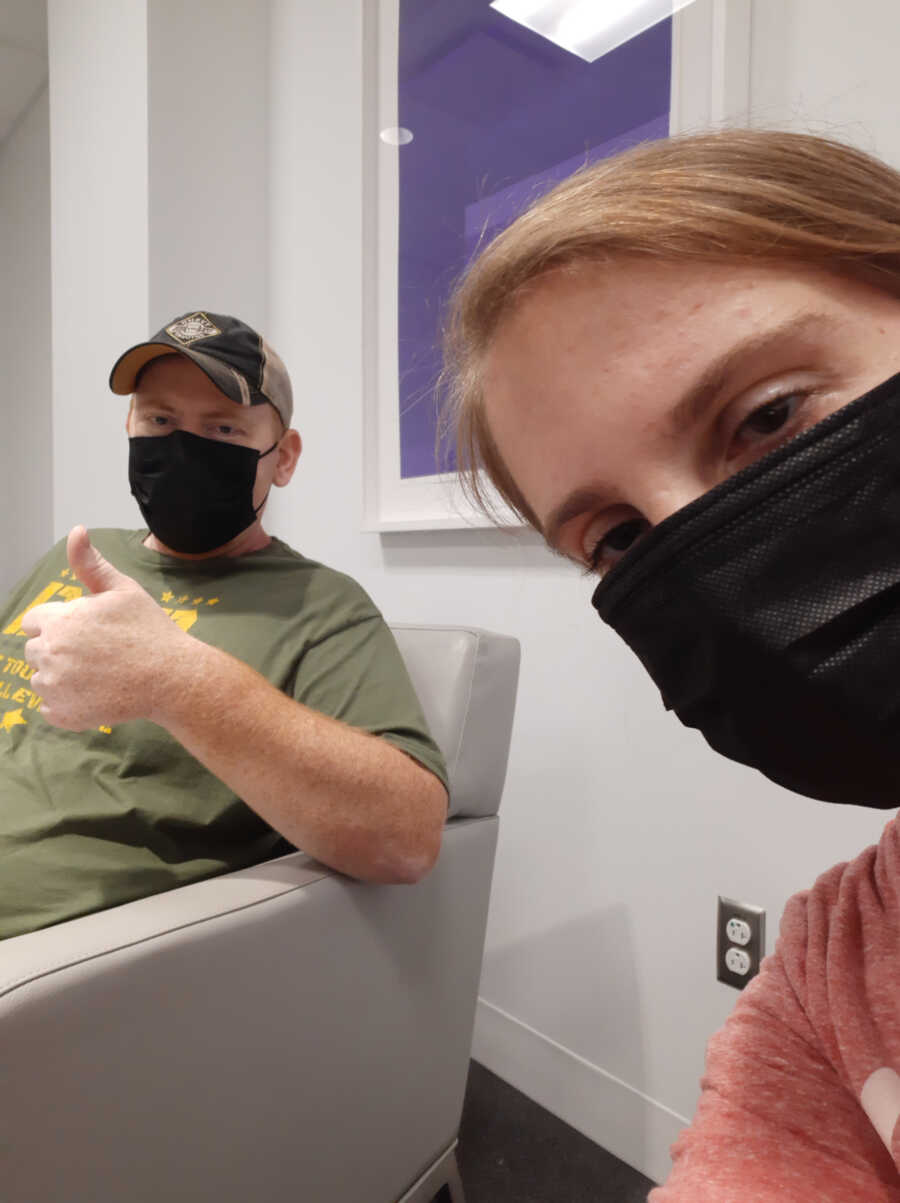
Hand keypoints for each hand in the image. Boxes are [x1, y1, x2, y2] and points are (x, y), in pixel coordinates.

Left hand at [21, 526, 189, 729]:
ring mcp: (55, 688)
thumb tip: (76, 530)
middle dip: (57, 650)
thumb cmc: (149, 630)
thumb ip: (91, 563)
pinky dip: (66, 704)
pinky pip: (49, 708)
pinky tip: (94, 694)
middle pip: (34, 651)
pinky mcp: (64, 715)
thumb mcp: (123, 590)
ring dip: (60, 678)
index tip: (83, 630)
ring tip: (96, 674)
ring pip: (41, 680)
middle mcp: (50, 654)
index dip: (57, 623)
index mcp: (59, 621)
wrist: (171, 678)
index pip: (33, 622)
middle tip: (95, 654)